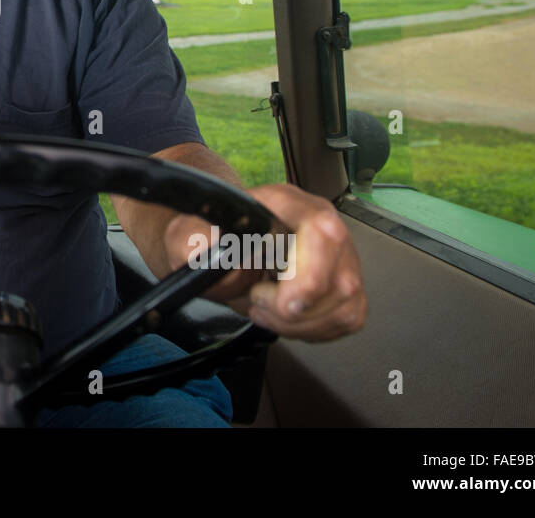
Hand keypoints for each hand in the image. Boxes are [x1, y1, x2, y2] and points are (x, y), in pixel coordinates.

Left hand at [163, 182, 365, 341]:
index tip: (284, 301)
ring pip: (345, 302)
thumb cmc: (210, 238)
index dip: (309, 272)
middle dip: (297, 307)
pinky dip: (315, 329)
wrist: (219, 248)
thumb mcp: (186, 237)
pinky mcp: (346, 284)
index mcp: (287, 204)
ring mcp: (340, 255)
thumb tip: (206, 247)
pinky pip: (348, 318)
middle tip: (259, 302)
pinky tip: (287, 317)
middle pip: (340, 278)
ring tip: (266, 308)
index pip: (320, 230)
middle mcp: (322, 225)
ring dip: (301, 322)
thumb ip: (190, 238)